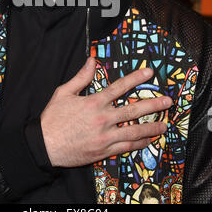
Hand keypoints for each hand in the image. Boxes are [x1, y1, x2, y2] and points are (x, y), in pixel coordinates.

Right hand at [41, 57, 171, 167]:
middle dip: (153, 105)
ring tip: (164, 124)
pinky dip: (139, 144)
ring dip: (151, 127)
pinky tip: (148, 141)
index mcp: (94, 102)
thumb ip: (81, 77)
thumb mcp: (63, 93)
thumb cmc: (53, 118)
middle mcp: (103, 119)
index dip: (135, 79)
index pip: (120, 87)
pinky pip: (126, 147)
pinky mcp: (104, 151)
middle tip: (168, 102)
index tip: (149, 73)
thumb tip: (92, 61)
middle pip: (133, 110)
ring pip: (134, 131)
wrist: (44, 145)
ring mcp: (105, 136)